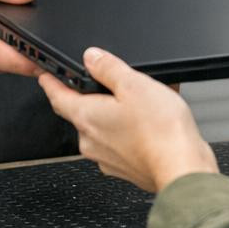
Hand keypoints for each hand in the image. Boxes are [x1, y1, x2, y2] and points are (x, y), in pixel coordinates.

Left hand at [40, 47, 218, 192]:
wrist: (182, 170)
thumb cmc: (160, 131)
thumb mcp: (134, 84)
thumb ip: (108, 68)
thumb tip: (91, 57)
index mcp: (86, 117)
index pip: (57, 96)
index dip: (51, 82)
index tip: (45, 76)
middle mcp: (90, 141)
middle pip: (81, 112)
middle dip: (91, 96)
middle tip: (107, 82)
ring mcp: (106, 158)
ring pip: (103, 127)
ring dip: (114, 113)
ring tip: (141, 100)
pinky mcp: (125, 168)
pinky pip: (120, 142)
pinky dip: (129, 130)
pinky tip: (151, 121)